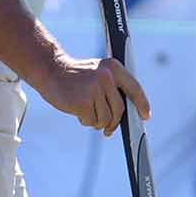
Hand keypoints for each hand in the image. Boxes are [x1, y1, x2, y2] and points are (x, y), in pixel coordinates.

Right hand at [33, 52, 149, 136]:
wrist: (50, 70)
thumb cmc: (75, 76)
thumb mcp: (98, 72)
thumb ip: (113, 87)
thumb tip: (129, 113)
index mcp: (113, 67)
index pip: (134, 88)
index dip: (142, 104)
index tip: (145, 115)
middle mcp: (106, 77)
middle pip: (119, 110)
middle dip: (113, 122)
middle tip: (108, 128)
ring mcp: (95, 89)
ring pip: (105, 119)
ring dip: (96, 121)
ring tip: (85, 110)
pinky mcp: (83, 102)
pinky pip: (91, 121)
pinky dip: (85, 120)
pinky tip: (77, 110)